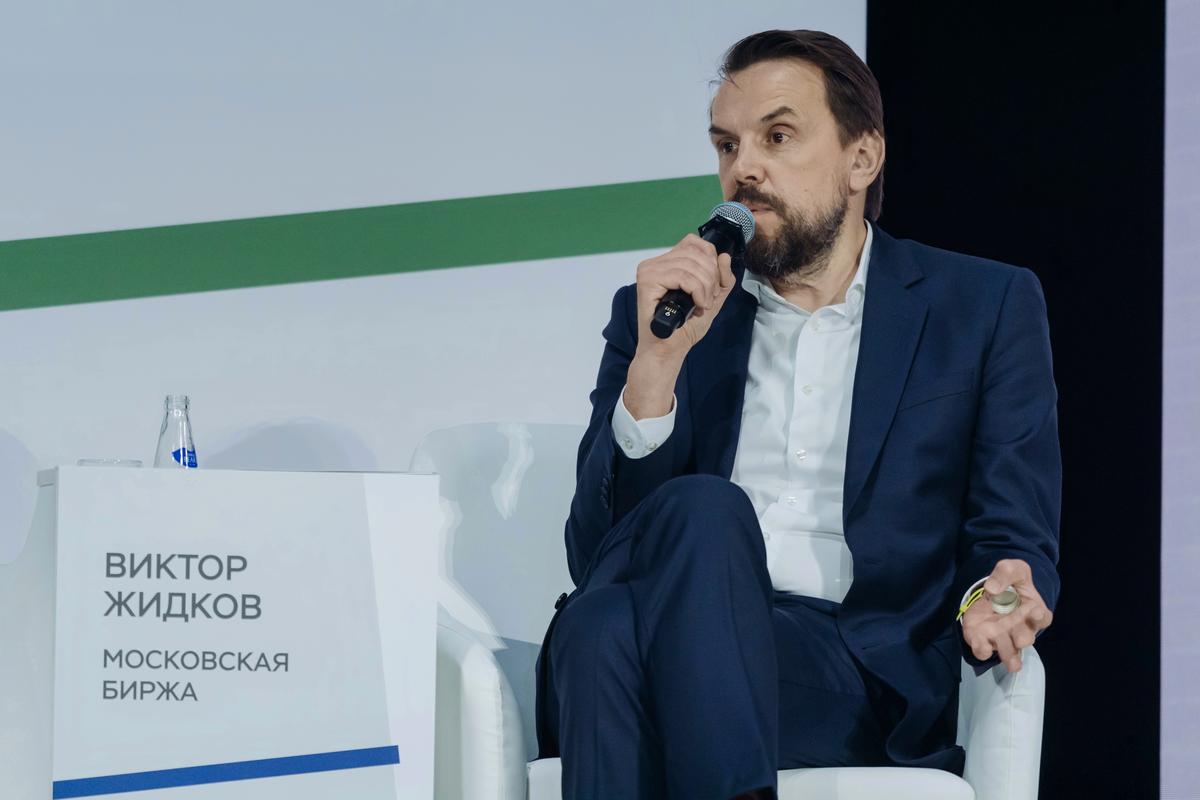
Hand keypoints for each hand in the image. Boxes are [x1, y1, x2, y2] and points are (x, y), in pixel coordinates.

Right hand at [624, 235, 735, 419]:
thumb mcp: (712, 299)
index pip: (694, 243)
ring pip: (690, 264)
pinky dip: (697, 291)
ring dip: (705, 287)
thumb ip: (722, 278)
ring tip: (702, 305)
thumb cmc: (685, 328)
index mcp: (668, 263)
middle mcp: (655, 263)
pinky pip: (682, 276)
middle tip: (708, 300)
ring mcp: (649, 270)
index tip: (712, 286)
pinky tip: (696, 305)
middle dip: (711, 277)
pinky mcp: (647, 281)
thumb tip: (724, 256)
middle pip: (695, 252)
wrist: (668, 350)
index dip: (710, 260)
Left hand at [961, 558, 1053, 672]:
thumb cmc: (1010, 582)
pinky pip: (984, 651)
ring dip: (1007, 654)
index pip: (1043, 618)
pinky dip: (982, 650)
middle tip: (1019, 637)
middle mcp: (1021, 628)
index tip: (1034, 611)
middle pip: (1025, 638)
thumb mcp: (1011, 569)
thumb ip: (1005, 573)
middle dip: (1022, 638)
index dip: (1039, 617)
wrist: (991, 590)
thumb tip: (992, 589)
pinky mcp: (983, 639)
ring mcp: (1002, 636)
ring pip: (1008, 651)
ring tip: (1009, 660)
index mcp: (1034, 610)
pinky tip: (982, 647)